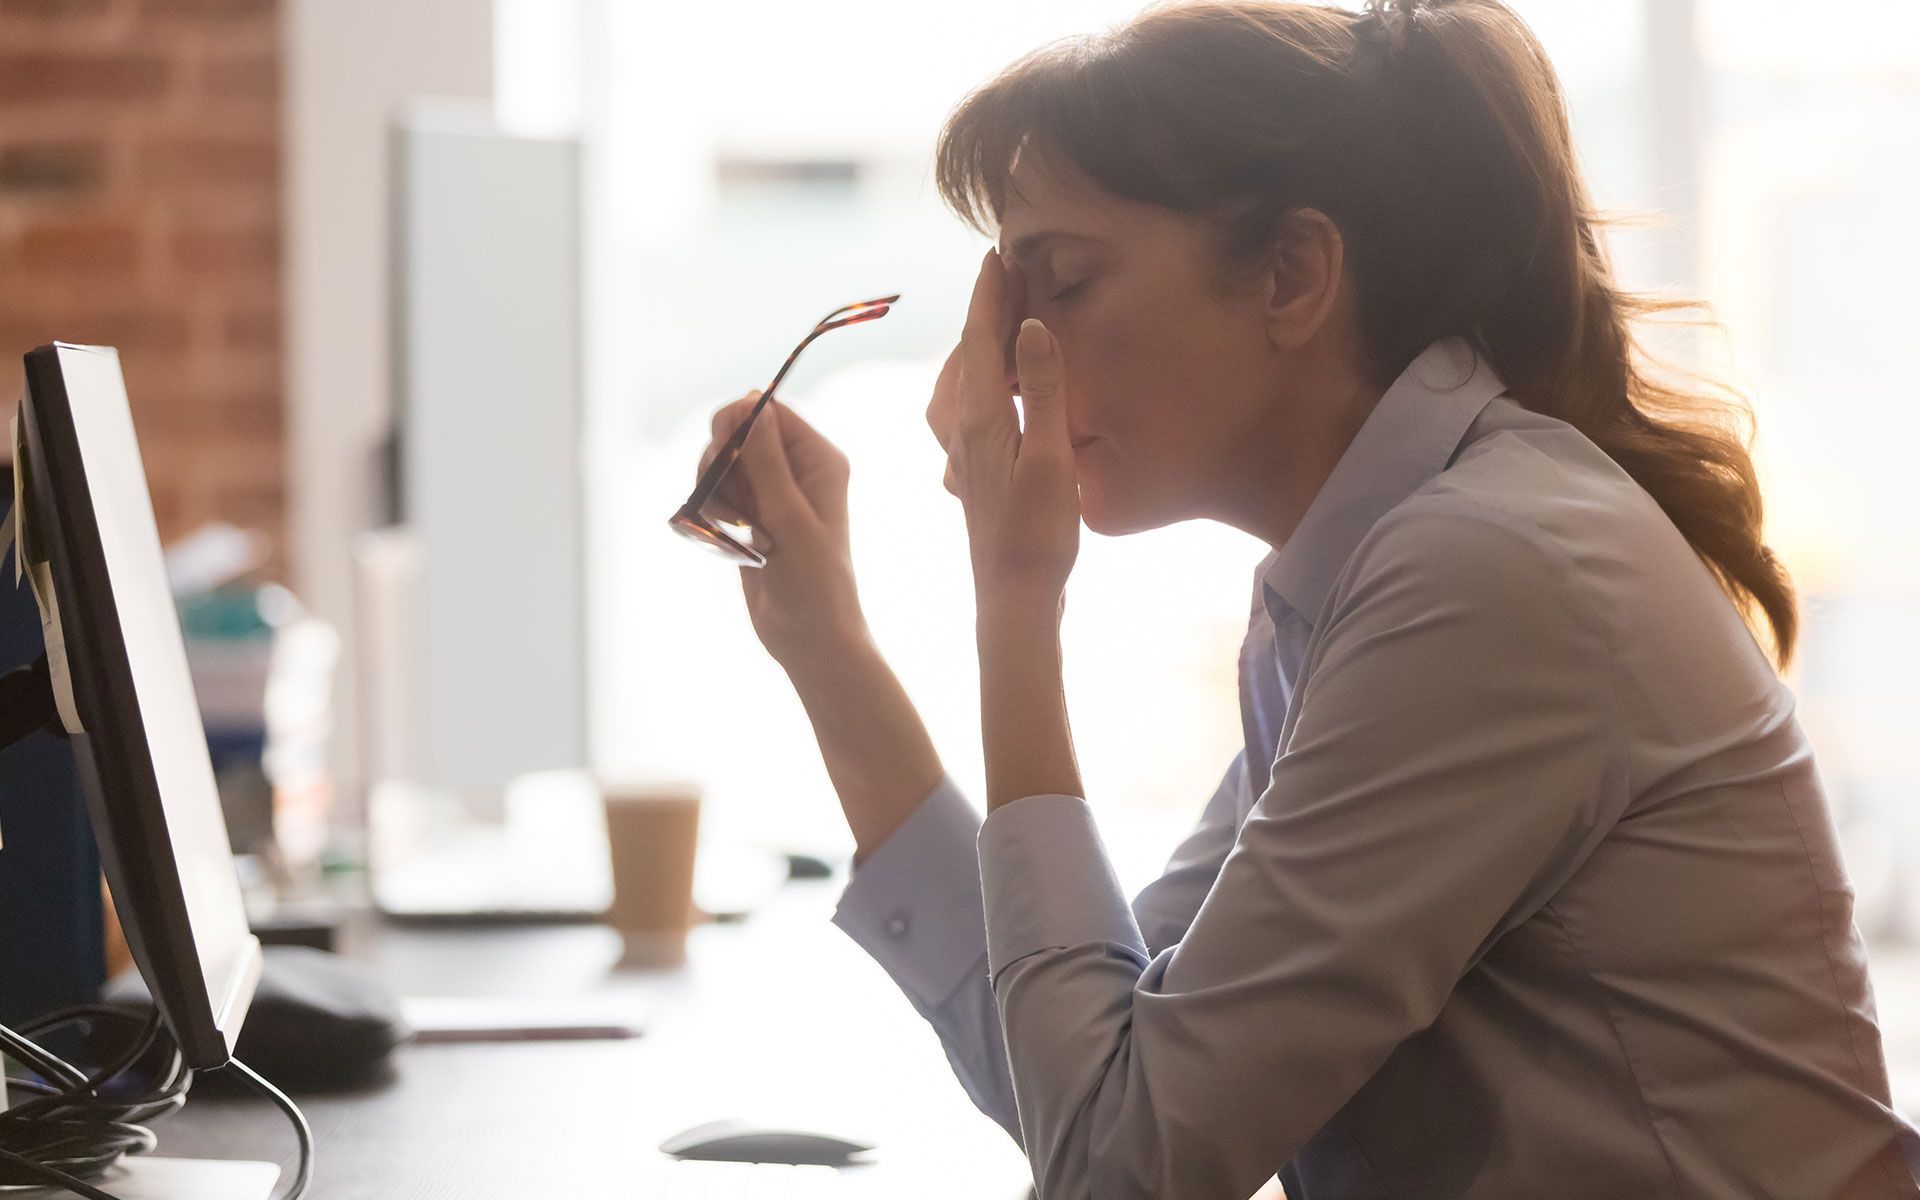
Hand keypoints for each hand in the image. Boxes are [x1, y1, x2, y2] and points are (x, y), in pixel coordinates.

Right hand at [695, 391, 866, 667]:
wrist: (809, 638)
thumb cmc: (814, 583)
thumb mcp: (789, 518)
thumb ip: (768, 462)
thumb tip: (753, 405)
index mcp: (819, 460)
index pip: (769, 411)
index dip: (738, 421)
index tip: (722, 450)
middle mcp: (796, 469)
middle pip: (737, 433)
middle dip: (722, 463)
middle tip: (732, 505)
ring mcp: (771, 492)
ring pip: (721, 465)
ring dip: (715, 493)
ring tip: (736, 531)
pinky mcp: (750, 516)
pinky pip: (716, 494)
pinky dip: (712, 512)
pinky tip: (729, 541)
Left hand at [928, 248, 1080, 611]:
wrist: (1012, 597)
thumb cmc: (1037, 536)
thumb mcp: (1050, 458)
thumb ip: (1043, 391)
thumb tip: (1031, 326)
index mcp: (980, 418)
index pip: (980, 338)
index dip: (990, 294)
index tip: (996, 253)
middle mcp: (961, 430)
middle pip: (966, 354)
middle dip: (984, 312)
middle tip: (1006, 275)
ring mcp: (962, 453)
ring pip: (959, 383)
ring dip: (978, 347)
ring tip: (1000, 323)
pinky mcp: (971, 473)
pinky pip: (963, 410)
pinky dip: (976, 383)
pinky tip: (990, 393)